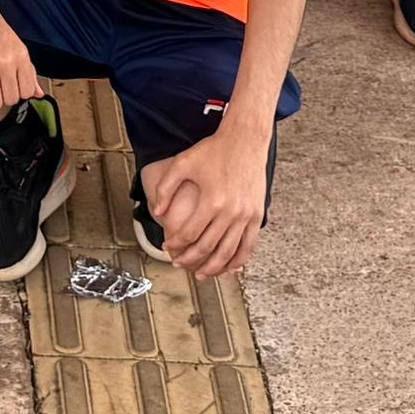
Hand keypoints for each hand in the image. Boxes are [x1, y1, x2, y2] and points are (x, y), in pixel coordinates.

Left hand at [140, 124, 273, 279]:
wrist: (245, 139)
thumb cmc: (214, 150)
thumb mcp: (182, 163)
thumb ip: (166, 188)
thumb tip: (158, 213)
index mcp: (211, 200)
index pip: (189, 234)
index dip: (176, 245)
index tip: (168, 247)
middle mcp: (230, 211)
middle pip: (207, 247)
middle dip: (190, 259)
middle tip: (179, 263)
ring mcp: (246, 215)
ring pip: (228, 252)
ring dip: (213, 267)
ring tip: (201, 274)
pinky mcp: (257, 215)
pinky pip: (248, 245)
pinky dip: (238, 260)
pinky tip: (229, 268)